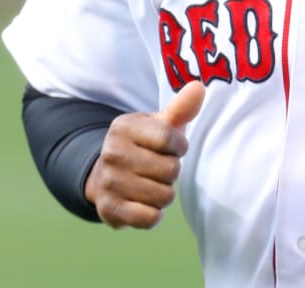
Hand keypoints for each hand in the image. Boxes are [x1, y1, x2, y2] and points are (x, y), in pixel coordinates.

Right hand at [85, 81, 205, 228]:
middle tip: (157, 168)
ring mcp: (109, 182)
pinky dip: (153, 214)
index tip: (173, 147)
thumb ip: (181, 108)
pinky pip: (150, 218)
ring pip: (164, 196)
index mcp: (122, 127)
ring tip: (150, 184)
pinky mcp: (110, 209)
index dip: (179, 146)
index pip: (168, 138)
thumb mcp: (158, 125)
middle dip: (171, 172)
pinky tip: (143, 203)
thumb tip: (199, 86)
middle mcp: (111, 153)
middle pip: (170, 170)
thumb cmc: (143, 147)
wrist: (105, 175)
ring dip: (164, 194)